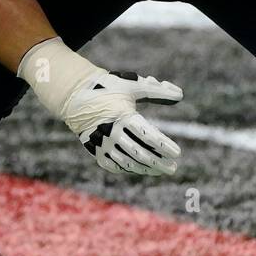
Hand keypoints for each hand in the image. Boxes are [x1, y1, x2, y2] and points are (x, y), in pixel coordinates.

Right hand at [18, 38, 182, 175]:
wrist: (76, 96)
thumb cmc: (110, 88)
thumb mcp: (134, 86)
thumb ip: (157, 91)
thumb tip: (179, 95)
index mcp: (122, 115)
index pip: (147, 135)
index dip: (163, 145)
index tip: (177, 152)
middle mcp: (111, 132)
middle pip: (139, 153)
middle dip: (158, 162)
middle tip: (173, 167)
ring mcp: (102, 143)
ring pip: (128, 162)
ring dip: (146, 168)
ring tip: (161, 169)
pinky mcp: (96, 151)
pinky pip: (115, 165)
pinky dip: (130, 168)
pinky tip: (142, 168)